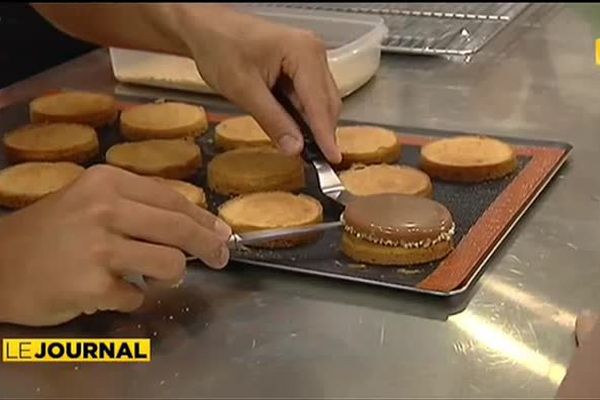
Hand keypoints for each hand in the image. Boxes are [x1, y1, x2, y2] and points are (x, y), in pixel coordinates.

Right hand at [0, 165, 231, 325]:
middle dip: (209, 246)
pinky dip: (132, 298)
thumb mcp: (90, 201)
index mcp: (107, 182)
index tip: (222, 232)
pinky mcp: (91, 285)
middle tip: (220, 258)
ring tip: (153, 276)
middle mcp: (104, 209)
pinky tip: (112, 291)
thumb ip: (138, 207)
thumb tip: (197, 223)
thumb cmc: (50, 232)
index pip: (172, 199)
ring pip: (170, 263)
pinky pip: (137, 296)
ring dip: (170, 275)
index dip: (204, 219)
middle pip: (179, 229)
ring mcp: (97, 247)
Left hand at [182, 5, 342, 162]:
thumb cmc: (220, 48)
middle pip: (326, 102)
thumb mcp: (245, 90)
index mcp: (303, 52)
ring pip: (320, 100)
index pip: (319, 103)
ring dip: (313, 124)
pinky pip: (309, 95)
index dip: (326, 135)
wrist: (205, 28)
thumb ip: (274, 120)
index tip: (332, 159)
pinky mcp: (301, 64)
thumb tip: (296, 148)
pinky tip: (296, 129)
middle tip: (317, 161)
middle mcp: (313, 51)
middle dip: (322, 132)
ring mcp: (309, 56)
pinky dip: (304, 114)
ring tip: (305, 149)